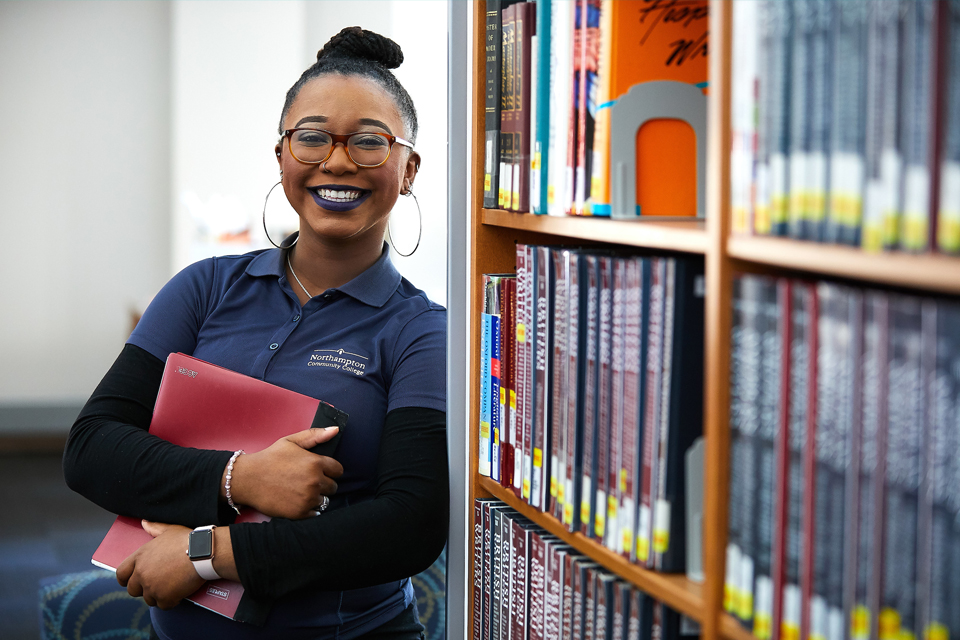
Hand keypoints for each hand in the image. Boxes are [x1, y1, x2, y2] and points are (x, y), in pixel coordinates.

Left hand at [117, 521, 202, 609]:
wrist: (202, 553)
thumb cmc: (187, 540)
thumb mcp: (169, 530)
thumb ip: (154, 527)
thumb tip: (144, 522)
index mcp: (140, 557)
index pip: (121, 574)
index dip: (126, 579)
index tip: (131, 581)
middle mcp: (142, 574)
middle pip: (133, 590)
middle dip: (143, 589)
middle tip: (157, 584)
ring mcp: (152, 587)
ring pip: (149, 599)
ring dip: (158, 595)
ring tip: (171, 587)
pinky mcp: (164, 597)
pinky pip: (164, 605)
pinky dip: (171, 601)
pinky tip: (179, 593)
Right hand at [227, 427, 343, 519]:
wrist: (247, 479)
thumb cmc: (269, 458)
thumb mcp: (291, 441)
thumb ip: (315, 435)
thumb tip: (335, 430)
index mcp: (315, 463)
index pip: (338, 470)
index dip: (329, 470)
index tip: (319, 471)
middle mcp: (314, 481)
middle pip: (333, 487)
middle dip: (323, 484)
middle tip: (306, 481)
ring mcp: (308, 498)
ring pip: (324, 500)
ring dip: (316, 497)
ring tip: (300, 491)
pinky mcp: (300, 512)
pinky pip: (315, 513)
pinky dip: (308, 509)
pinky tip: (296, 501)